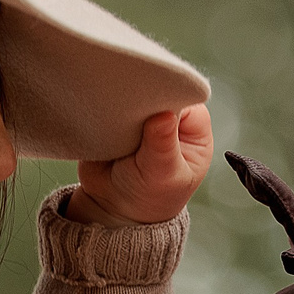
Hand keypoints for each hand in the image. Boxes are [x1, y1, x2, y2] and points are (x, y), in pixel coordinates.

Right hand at [70, 104, 213, 226]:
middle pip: (159, 86)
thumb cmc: (151, 196)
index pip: (185, 95)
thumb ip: (163, 146)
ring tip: (112, 117)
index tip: (151, 105)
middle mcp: (171, 113)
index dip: (168, 95)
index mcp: (193, 125)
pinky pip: (110, 99)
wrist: (114, 207)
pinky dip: (104, 104)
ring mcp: (142, 112)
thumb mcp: (162, 176)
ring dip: (120, 99)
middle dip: (143, 94)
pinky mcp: (116, 114)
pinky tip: (100, 114)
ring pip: (133, 90)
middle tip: (127, 109)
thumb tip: (163, 115)